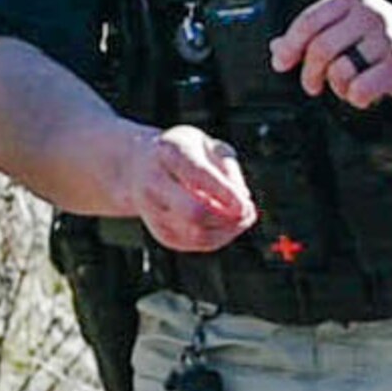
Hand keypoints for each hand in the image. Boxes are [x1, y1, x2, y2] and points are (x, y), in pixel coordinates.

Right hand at [128, 123, 256, 252]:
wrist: (141, 167)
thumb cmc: (187, 154)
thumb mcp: (210, 147)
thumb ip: (228, 168)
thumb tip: (242, 199)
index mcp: (170, 153)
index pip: (198, 177)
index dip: (226, 195)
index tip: (247, 204)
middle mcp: (155, 184)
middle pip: (194, 213)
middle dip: (228, 218)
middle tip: (250, 211)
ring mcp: (154, 212)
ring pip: (199, 235)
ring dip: (230, 230)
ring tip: (245, 216)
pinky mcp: (162, 234)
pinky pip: (199, 244)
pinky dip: (221, 237)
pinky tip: (230, 223)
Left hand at [269, 0, 391, 109]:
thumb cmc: (385, 40)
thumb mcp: (350, 26)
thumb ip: (315, 33)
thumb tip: (276, 48)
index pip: (308, 21)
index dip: (290, 46)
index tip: (282, 63)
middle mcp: (369, 14)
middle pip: (320, 48)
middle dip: (309, 73)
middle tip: (312, 85)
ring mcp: (386, 40)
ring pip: (339, 70)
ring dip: (337, 86)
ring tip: (346, 86)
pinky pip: (360, 89)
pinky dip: (355, 98)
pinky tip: (363, 94)